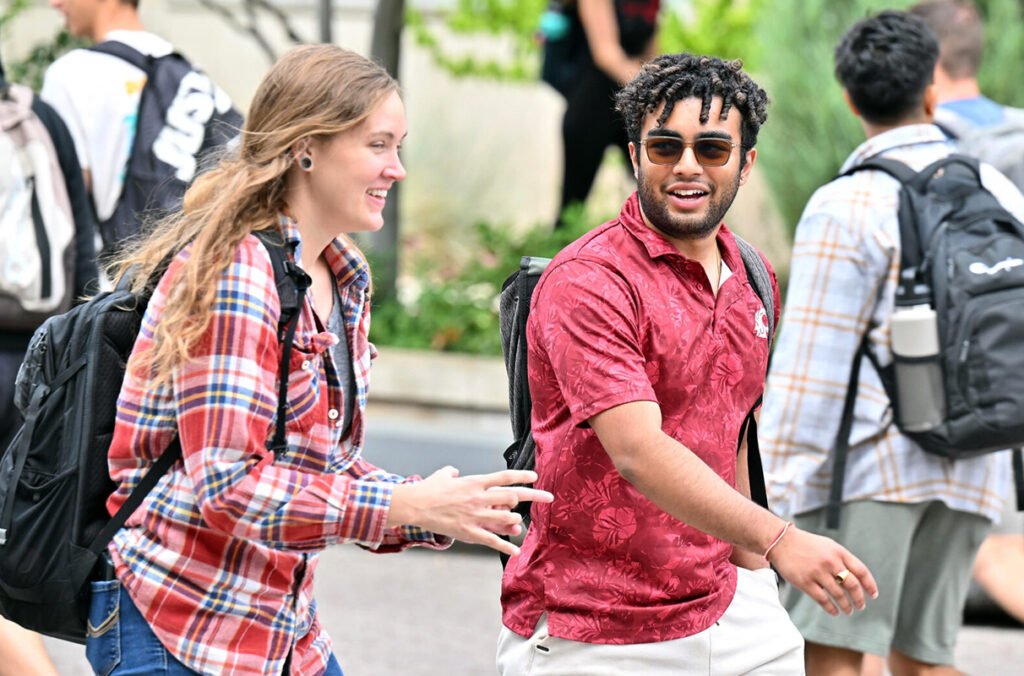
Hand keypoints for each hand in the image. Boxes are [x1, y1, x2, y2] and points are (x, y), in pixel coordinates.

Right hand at [388, 467, 552, 556]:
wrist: (415, 505)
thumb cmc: (429, 489)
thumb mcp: (443, 475)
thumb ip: (453, 472)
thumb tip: (455, 472)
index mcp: (475, 482)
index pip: (504, 477)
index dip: (522, 476)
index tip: (536, 477)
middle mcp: (479, 498)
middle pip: (512, 497)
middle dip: (533, 497)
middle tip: (549, 497)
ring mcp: (475, 515)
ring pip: (506, 519)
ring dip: (516, 521)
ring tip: (518, 523)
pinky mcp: (468, 531)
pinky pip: (491, 540)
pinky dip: (505, 546)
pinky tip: (516, 550)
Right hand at [768, 526, 878, 615]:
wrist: (781, 541)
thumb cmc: (806, 545)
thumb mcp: (828, 546)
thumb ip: (842, 560)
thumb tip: (857, 580)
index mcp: (838, 552)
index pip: (861, 571)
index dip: (870, 585)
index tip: (873, 595)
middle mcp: (830, 562)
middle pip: (852, 585)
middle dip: (859, 599)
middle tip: (861, 606)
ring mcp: (817, 572)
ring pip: (839, 595)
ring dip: (846, 606)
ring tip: (848, 611)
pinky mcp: (805, 582)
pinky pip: (823, 600)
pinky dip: (831, 608)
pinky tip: (834, 612)